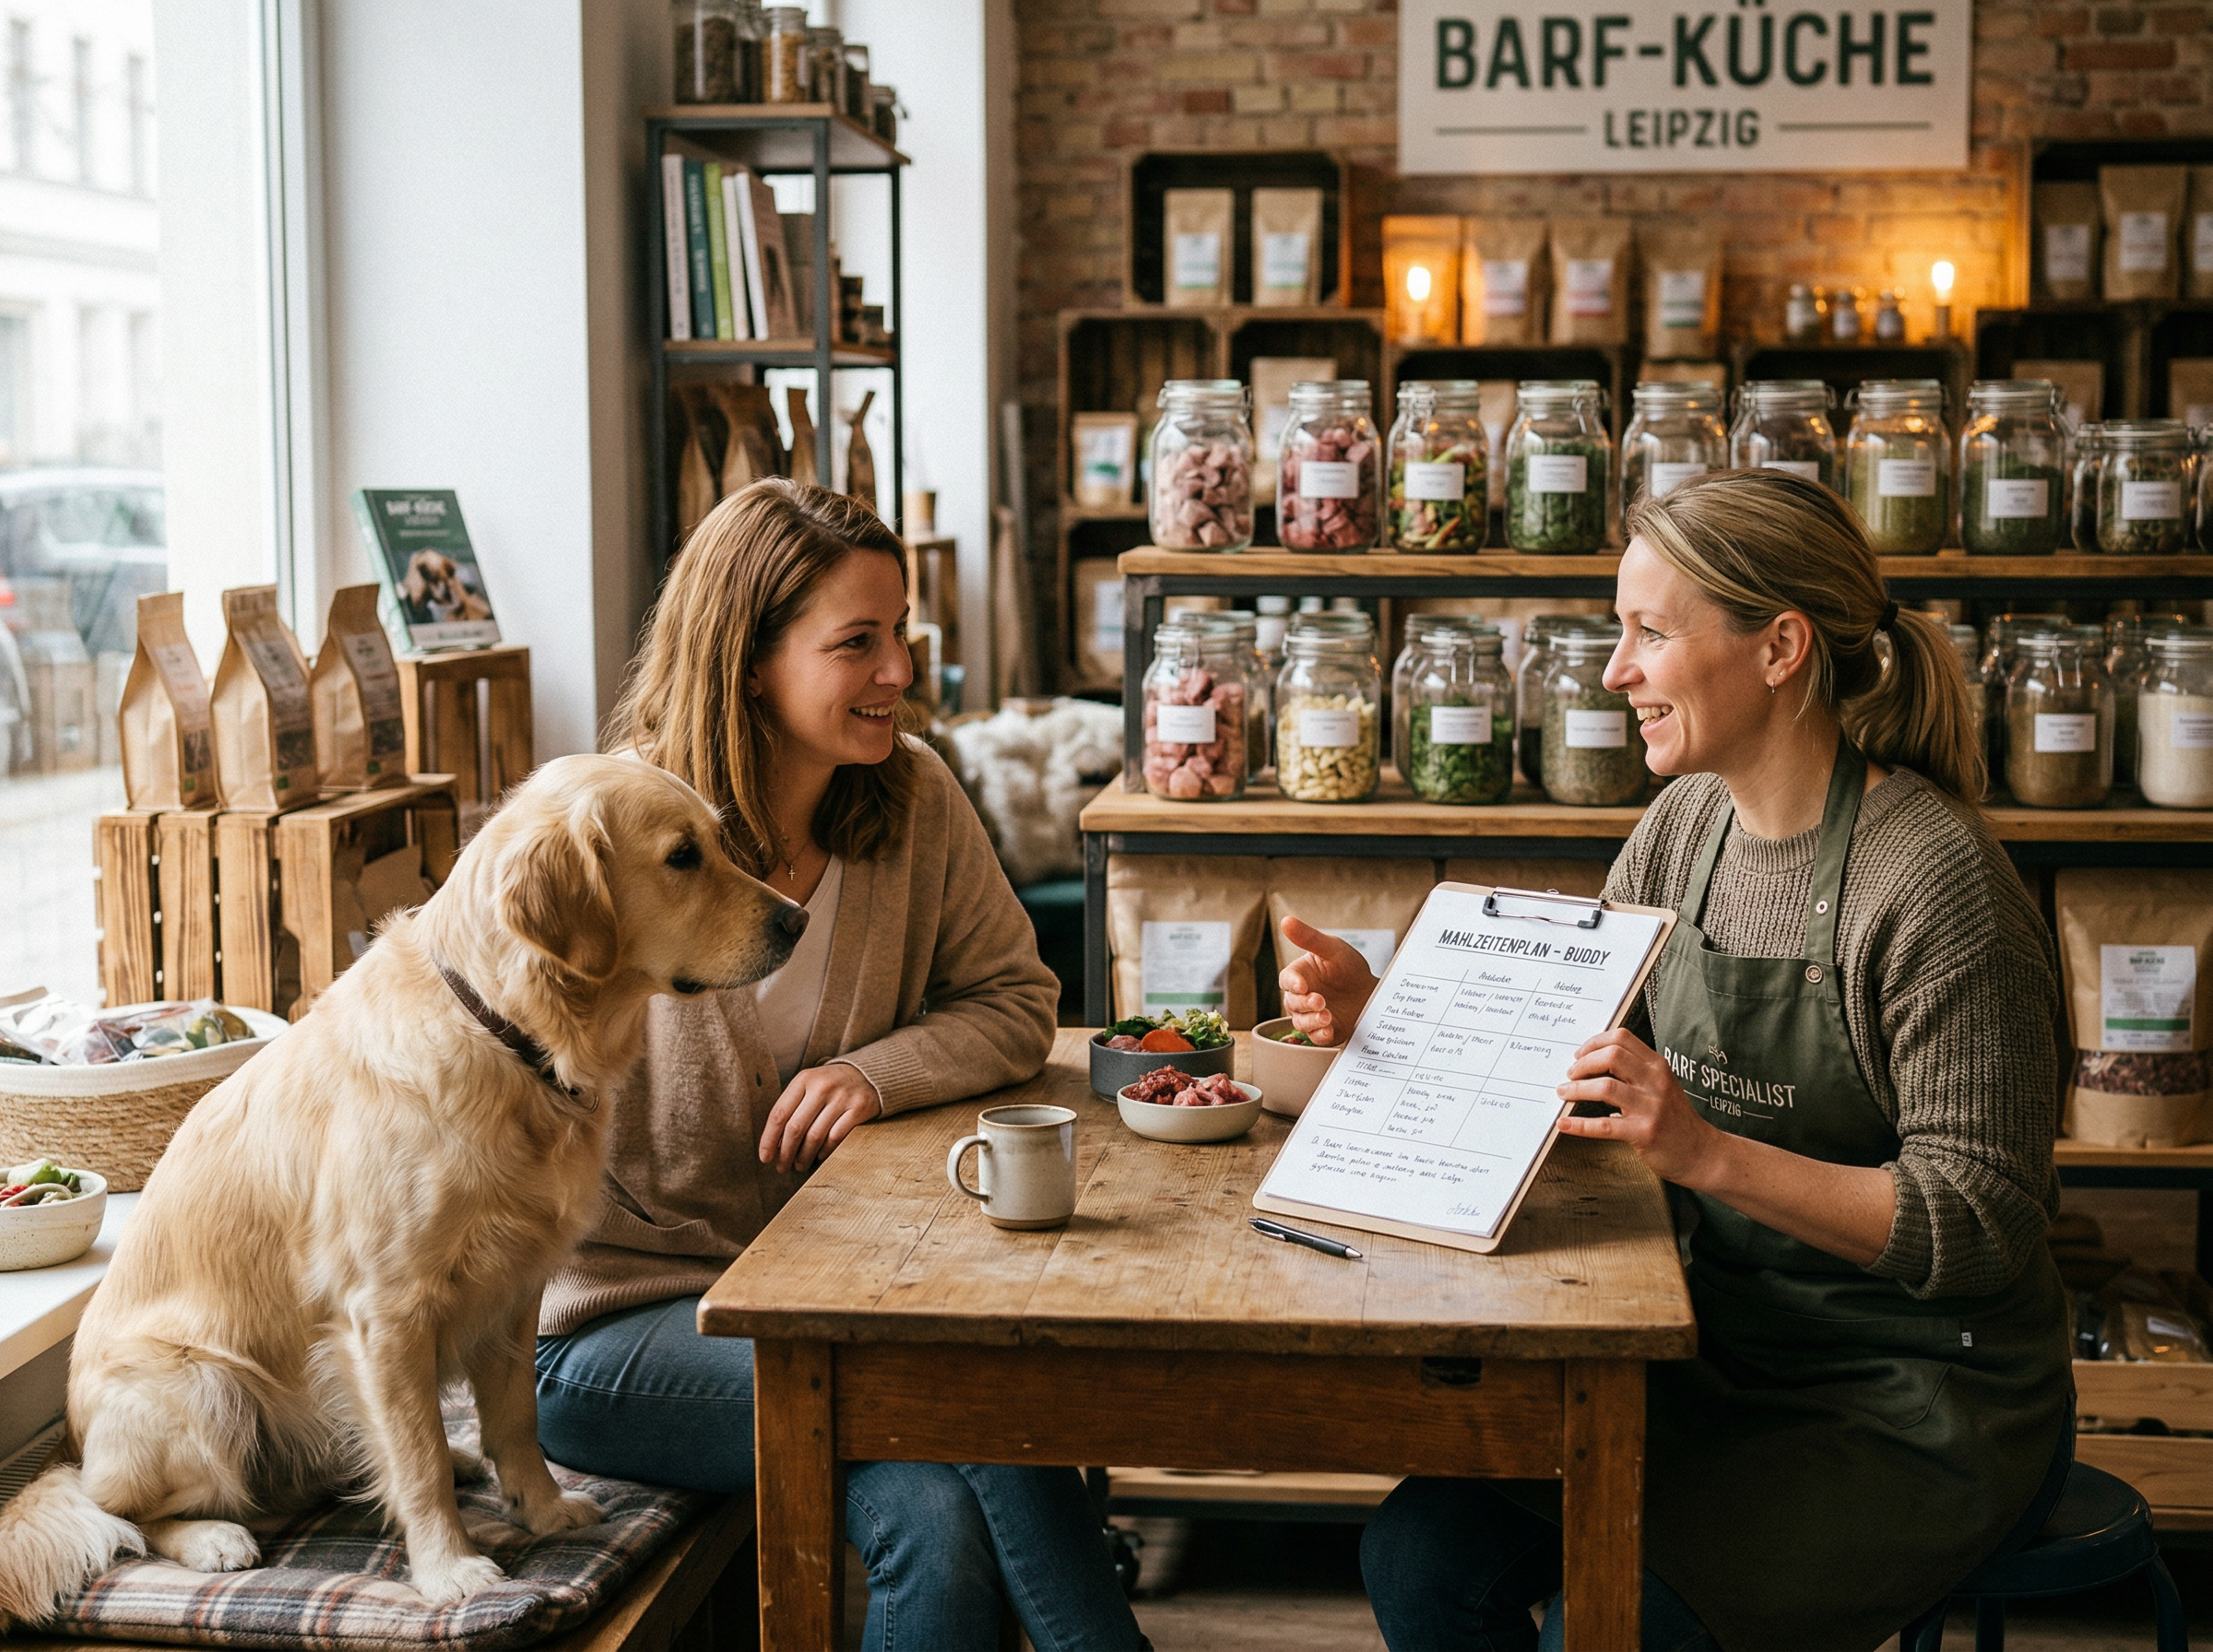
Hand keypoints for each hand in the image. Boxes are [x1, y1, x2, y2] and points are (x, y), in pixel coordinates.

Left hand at [758, 1063, 882, 1171]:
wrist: (868, 1074)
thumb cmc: (830, 1086)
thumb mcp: (808, 1087)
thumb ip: (792, 1108)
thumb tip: (775, 1145)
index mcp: (804, 1079)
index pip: (779, 1113)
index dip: (769, 1139)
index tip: (765, 1157)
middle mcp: (822, 1086)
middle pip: (796, 1128)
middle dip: (785, 1153)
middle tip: (782, 1167)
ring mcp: (842, 1097)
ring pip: (815, 1136)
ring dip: (804, 1156)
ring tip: (800, 1165)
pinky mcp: (859, 1108)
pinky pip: (836, 1138)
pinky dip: (825, 1151)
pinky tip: (819, 1156)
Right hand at [1276, 917, 1376, 1048]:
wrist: (1374, 992)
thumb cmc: (1350, 968)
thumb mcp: (1333, 949)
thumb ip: (1310, 938)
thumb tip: (1286, 921)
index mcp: (1300, 975)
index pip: (1287, 979)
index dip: (1292, 983)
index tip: (1302, 986)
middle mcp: (1302, 996)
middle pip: (1291, 1002)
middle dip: (1304, 1003)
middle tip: (1320, 1001)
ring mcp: (1311, 1015)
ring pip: (1300, 1021)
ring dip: (1311, 1020)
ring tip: (1327, 1016)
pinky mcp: (1324, 1031)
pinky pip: (1315, 1037)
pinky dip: (1319, 1034)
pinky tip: (1328, 1029)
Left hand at [1552, 1027, 1724, 1186]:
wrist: (1702, 1153)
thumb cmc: (1677, 1120)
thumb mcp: (1662, 1086)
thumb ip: (1636, 1072)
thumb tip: (1595, 1062)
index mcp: (1657, 1066)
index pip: (1621, 1039)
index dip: (1594, 1043)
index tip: (1579, 1055)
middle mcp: (1655, 1082)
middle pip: (1612, 1056)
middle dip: (1583, 1064)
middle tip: (1570, 1074)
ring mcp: (1651, 1107)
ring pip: (1605, 1088)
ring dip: (1577, 1089)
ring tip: (1564, 1093)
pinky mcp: (1644, 1132)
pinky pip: (1604, 1125)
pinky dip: (1579, 1125)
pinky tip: (1565, 1124)